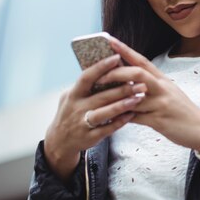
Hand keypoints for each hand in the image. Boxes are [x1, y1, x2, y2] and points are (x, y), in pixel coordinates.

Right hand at [44, 54, 146, 181]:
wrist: (60, 141)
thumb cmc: (70, 113)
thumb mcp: (71, 97)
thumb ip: (86, 85)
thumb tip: (105, 67)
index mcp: (73, 95)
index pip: (87, 77)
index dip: (101, 67)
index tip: (117, 57)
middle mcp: (77, 108)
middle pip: (102, 96)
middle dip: (122, 88)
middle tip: (140, 82)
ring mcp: (83, 123)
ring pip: (106, 113)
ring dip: (123, 105)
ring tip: (139, 97)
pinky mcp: (90, 137)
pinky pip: (108, 128)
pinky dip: (121, 121)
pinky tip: (132, 114)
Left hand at [98, 38, 199, 152]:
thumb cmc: (184, 112)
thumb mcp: (169, 94)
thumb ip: (150, 88)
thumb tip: (129, 84)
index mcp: (163, 80)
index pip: (142, 60)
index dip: (125, 50)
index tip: (109, 41)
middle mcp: (162, 88)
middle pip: (138, 73)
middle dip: (116, 73)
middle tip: (99, 77)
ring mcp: (161, 103)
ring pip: (133, 96)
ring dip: (115, 97)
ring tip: (98, 98)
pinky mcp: (159, 120)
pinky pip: (136, 117)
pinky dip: (122, 117)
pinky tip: (111, 118)